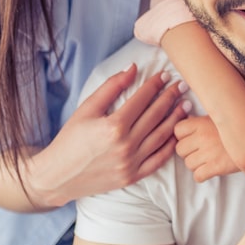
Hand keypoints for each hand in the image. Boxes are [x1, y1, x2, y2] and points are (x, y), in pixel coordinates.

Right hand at [29, 64, 188, 206]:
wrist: (58, 176)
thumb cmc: (70, 139)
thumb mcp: (86, 108)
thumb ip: (111, 87)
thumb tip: (132, 68)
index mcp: (113, 126)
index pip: (142, 99)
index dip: (155, 85)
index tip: (165, 75)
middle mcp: (125, 145)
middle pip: (156, 115)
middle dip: (171, 98)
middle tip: (182, 85)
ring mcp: (131, 163)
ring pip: (161, 136)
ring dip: (176, 119)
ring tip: (186, 105)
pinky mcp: (133, 176)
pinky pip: (158, 160)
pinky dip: (170, 146)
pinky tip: (177, 133)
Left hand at [173, 116, 238, 180]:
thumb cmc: (239, 126)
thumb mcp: (219, 118)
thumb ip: (201, 120)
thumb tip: (189, 119)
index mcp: (201, 123)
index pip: (177, 130)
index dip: (182, 135)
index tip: (190, 137)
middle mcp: (202, 137)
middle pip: (180, 149)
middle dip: (188, 151)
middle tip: (198, 151)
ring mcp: (208, 153)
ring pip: (188, 163)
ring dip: (195, 164)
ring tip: (206, 160)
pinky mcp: (216, 167)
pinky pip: (197, 176)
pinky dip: (201, 175)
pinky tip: (209, 170)